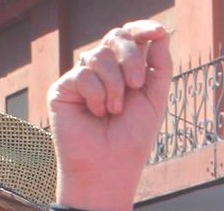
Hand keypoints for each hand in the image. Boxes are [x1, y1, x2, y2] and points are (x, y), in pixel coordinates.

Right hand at [48, 22, 173, 204]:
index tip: (157, 32)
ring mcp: (82, 78)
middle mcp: (103, 70)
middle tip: (136, 85)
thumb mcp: (155, 99)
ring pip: (99, 54)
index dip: (142, 28)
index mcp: (125, 70)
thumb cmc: (132, 139)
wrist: (109, 168)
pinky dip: (96, 95)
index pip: (131, 37)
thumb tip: (161, 33)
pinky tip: (95, 114)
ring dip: (114, 85)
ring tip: (114, 111)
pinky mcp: (63, 88)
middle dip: (130, 57)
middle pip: (115, 37)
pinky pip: (82, 74)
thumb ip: (160, 66)